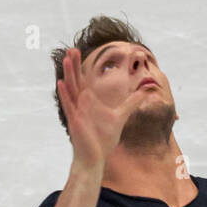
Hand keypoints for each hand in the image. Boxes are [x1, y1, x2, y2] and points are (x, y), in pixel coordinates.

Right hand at [57, 47, 142, 168]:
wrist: (95, 158)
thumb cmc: (103, 139)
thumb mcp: (120, 116)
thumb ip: (131, 102)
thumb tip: (145, 92)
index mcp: (89, 101)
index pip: (84, 80)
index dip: (80, 66)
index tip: (78, 51)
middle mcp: (81, 104)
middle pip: (76, 80)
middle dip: (74, 65)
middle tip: (71, 48)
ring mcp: (76, 112)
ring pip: (71, 90)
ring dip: (68, 74)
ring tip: (66, 59)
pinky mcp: (75, 121)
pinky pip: (68, 106)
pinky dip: (65, 95)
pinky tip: (60, 83)